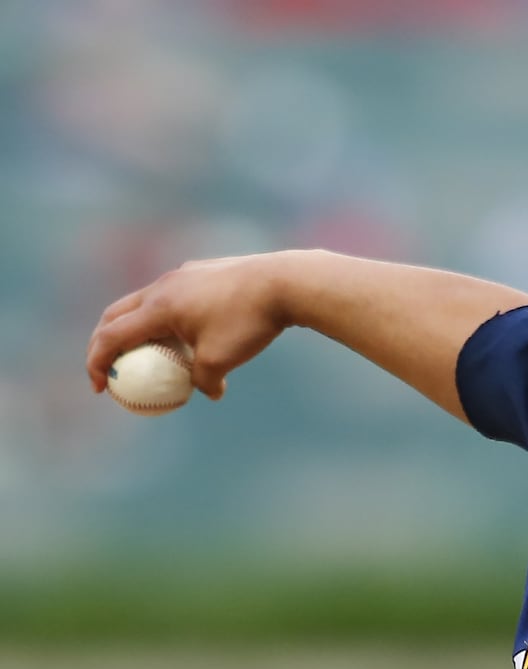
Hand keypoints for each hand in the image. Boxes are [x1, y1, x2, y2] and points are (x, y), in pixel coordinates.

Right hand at [86, 254, 290, 400]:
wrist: (284, 283)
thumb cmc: (250, 323)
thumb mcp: (222, 361)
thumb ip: (204, 381)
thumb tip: (208, 393)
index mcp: (158, 307)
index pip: (111, 336)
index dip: (98, 363)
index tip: (100, 388)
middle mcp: (163, 286)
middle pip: (118, 314)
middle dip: (105, 341)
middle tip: (109, 367)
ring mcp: (182, 274)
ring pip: (146, 302)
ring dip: (139, 328)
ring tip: (150, 354)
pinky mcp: (202, 271)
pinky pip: (173, 296)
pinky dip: (168, 317)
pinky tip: (190, 333)